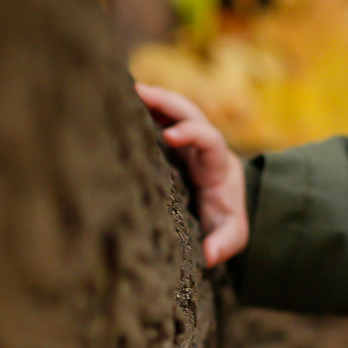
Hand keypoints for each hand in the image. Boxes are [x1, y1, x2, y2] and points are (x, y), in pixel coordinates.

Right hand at [138, 82, 248, 267]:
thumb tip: (208, 257)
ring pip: (172, 108)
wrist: (223, 201)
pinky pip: (157, 114)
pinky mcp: (169, 136)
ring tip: (122, 90)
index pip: (210, 139)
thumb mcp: (231, 233)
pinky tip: (116, 100)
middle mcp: (202, 142)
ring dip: (151, 97)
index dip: (192, 133)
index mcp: (216, 164)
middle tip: (139, 93)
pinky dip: (141, 106)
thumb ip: (224, 242)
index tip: (170, 135)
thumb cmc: (224, 216)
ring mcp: (186, 135)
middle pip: (189, 111)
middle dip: (166, 101)